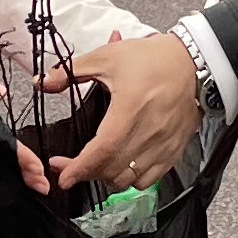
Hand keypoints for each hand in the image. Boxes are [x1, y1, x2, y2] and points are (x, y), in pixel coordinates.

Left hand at [51, 29, 200, 191]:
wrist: (193, 62)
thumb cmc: (152, 59)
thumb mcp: (107, 57)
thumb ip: (72, 72)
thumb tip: (43, 82)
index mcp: (130, 108)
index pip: (103, 151)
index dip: (80, 168)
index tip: (64, 176)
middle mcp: (149, 132)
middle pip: (112, 170)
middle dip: (86, 173)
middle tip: (69, 166)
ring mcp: (164, 144)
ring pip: (129, 180)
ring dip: (107, 177)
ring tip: (95, 164)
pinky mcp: (174, 150)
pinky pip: (150, 179)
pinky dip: (131, 179)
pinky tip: (122, 167)